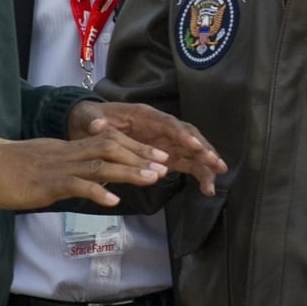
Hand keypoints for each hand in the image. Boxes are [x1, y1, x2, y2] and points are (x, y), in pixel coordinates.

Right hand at [0, 133, 169, 210]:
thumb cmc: (9, 167)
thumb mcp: (45, 162)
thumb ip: (69, 166)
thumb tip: (91, 177)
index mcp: (69, 148)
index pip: (109, 141)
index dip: (135, 146)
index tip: (157, 154)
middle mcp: (69, 153)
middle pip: (112, 148)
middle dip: (141, 156)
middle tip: (165, 164)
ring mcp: (59, 167)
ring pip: (101, 164)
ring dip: (129, 171)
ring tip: (151, 178)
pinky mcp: (47, 183)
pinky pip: (76, 185)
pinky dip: (97, 191)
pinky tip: (114, 199)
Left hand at [69, 101, 226, 196]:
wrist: (92, 124)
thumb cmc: (94, 118)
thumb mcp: (90, 118)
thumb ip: (94, 122)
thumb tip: (97, 126)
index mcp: (146, 116)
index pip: (169, 124)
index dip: (183, 135)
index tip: (196, 146)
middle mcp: (161, 128)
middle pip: (188, 136)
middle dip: (203, 150)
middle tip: (216, 164)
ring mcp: (165, 142)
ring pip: (191, 152)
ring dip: (205, 165)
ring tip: (214, 183)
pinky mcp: (166, 156)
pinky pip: (186, 164)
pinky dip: (198, 174)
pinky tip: (207, 188)